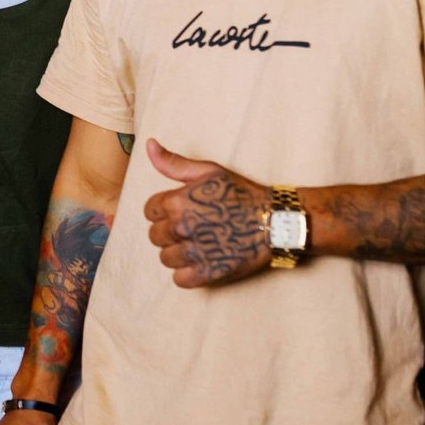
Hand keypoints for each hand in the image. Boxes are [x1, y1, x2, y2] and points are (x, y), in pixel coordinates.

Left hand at [142, 139, 269, 287]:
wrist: (275, 221)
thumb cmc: (242, 193)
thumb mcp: (209, 171)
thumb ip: (173, 163)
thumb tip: (149, 145)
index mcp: (177, 202)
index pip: (150, 211)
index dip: (164, 211)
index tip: (182, 211)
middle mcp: (182, 228)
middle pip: (155, 236)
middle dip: (170, 232)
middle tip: (193, 228)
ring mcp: (194, 252)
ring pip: (166, 258)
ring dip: (178, 253)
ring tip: (199, 244)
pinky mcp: (207, 273)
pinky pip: (180, 279)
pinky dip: (188, 273)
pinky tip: (202, 262)